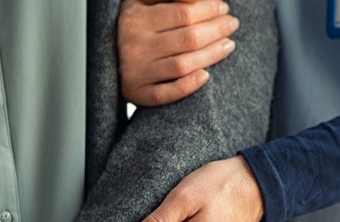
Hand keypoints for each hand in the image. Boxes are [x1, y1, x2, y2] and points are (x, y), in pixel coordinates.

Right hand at [118, 0, 239, 106]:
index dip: (209, 10)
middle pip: (188, 39)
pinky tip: (206, 76)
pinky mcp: (137, 93)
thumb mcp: (145, 0)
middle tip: (231, 24)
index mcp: (134, 18)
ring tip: (228, 44)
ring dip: (211, 55)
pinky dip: (188, 86)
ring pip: (182, 65)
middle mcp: (133, 46)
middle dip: (216, 30)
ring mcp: (134, 72)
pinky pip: (166, 94)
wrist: (108, 53)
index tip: (223, 7)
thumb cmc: (136, 23)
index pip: (183, 13)